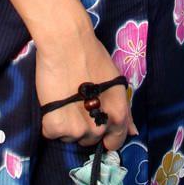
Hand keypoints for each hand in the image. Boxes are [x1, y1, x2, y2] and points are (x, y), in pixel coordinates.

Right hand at [35, 28, 138, 151]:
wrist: (66, 43)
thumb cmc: (92, 56)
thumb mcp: (115, 82)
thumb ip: (125, 110)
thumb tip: (133, 132)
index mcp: (119, 114)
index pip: (115, 141)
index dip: (106, 135)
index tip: (95, 125)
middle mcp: (100, 127)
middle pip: (90, 140)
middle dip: (83, 125)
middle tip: (76, 102)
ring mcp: (78, 129)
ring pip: (70, 137)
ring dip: (66, 124)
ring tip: (63, 99)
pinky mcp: (56, 126)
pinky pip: (51, 132)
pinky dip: (50, 121)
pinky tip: (52, 101)